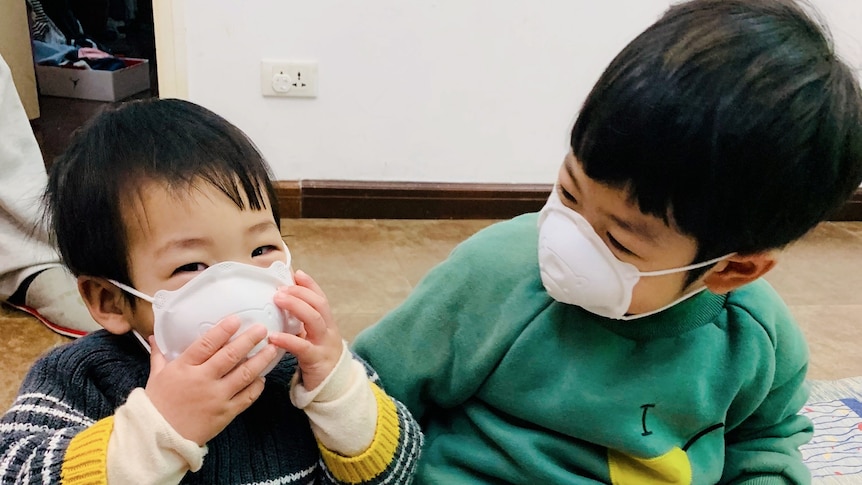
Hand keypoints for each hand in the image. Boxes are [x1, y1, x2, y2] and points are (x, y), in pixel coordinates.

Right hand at [144, 317, 278, 445]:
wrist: (159, 438)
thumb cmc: (157, 405)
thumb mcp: (157, 376)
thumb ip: (160, 354)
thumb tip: (154, 337)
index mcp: (185, 367)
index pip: (207, 344)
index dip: (223, 330)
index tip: (236, 319)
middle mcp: (203, 380)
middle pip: (230, 356)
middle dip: (249, 340)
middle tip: (262, 329)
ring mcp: (216, 397)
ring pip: (244, 374)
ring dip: (260, 360)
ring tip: (272, 349)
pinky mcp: (226, 413)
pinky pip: (247, 397)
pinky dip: (257, 386)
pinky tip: (262, 377)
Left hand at [269, 270, 342, 390]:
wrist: (332, 387)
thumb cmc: (317, 359)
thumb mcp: (311, 338)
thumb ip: (301, 323)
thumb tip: (281, 305)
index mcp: (326, 323)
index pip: (320, 298)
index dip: (310, 284)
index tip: (296, 273)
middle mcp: (328, 330)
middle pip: (319, 305)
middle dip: (300, 293)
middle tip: (281, 288)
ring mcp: (324, 344)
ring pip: (315, 320)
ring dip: (296, 306)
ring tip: (278, 300)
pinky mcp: (316, 360)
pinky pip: (303, 347)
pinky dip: (288, 340)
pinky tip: (273, 337)